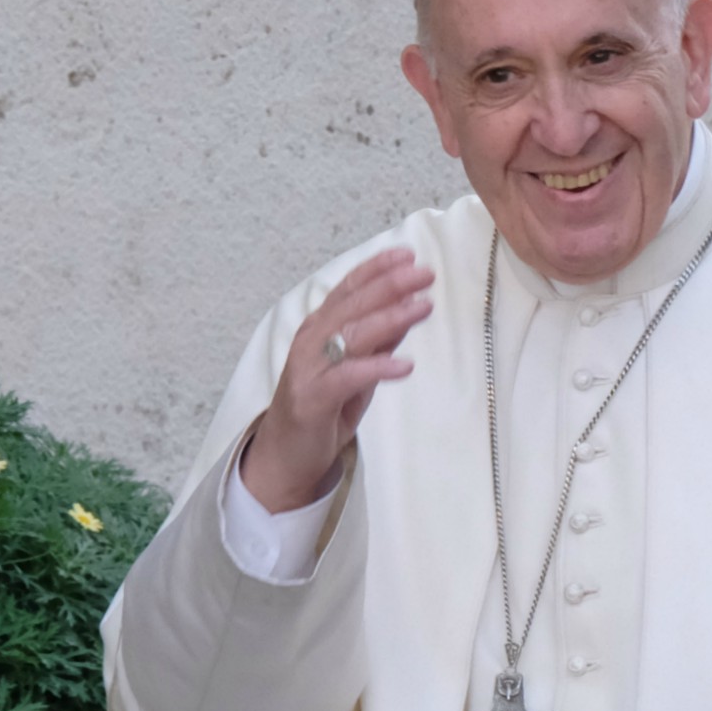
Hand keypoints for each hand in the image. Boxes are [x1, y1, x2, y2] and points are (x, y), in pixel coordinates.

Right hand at [241, 248, 434, 511]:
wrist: (287, 455)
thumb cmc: (323, 408)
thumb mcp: (357, 368)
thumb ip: (376, 341)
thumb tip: (406, 310)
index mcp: (320, 327)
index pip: (349, 288)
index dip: (377, 269)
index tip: (408, 255)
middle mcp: (311, 340)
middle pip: (353, 305)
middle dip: (390, 286)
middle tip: (424, 274)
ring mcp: (309, 367)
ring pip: (351, 334)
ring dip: (390, 319)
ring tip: (422, 308)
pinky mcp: (312, 398)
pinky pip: (347, 377)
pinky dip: (377, 368)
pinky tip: (404, 365)